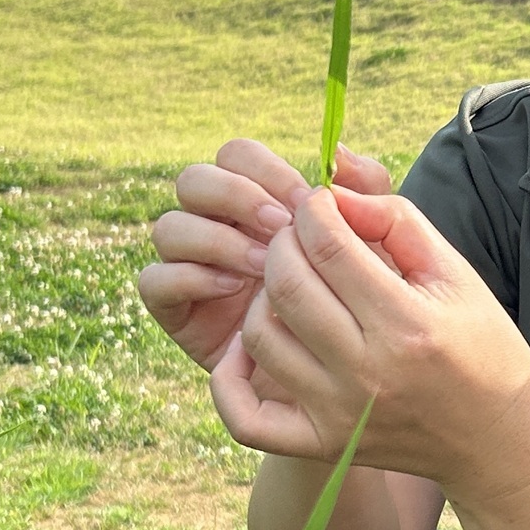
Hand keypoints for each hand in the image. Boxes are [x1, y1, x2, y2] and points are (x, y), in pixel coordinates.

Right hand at [139, 139, 391, 371]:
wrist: (341, 375)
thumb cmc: (359, 302)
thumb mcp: (374, 245)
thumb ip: (367, 193)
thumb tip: (337, 154)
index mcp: (257, 199)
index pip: (237, 156)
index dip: (266, 170)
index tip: (307, 202)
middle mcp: (218, 225)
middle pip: (193, 180)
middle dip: (235, 196)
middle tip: (280, 227)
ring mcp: (192, 264)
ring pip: (168, 226)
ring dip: (216, 239)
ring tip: (263, 266)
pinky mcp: (177, 309)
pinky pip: (154, 279)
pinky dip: (190, 277)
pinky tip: (234, 290)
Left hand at [209, 183, 529, 499]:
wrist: (496, 437)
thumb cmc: (481, 343)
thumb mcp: (454, 272)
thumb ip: (394, 220)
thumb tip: (333, 191)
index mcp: (407, 324)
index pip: (327, 246)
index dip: (313, 210)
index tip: (321, 203)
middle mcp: (368, 372)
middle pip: (286, 285)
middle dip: (284, 243)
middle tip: (300, 237)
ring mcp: (340, 414)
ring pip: (261, 336)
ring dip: (263, 296)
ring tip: (291, 284)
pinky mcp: (322, 443)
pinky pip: (245, 415)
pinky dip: (231, 378)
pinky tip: (250, 346)